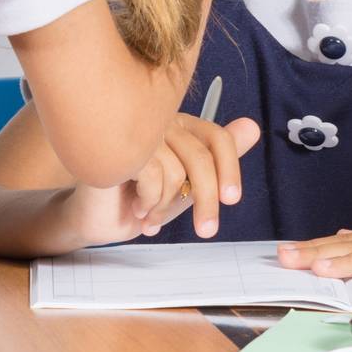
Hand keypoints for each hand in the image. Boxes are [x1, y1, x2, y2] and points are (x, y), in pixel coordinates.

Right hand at [64, 113, 260, 243]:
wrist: (98, 218)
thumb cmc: (142, 197)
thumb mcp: (188, 184)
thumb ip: (217, 159)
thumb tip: (253, 127)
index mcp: (179, 124)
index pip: (216, 137)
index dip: (230, 168)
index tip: (231, 199)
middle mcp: (158, 122)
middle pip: (200, 158)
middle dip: (206, 201)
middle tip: (206, 230)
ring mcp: (135, 132)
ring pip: (176, 173)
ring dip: (167, 207)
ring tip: (152, 215)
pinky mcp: (116, 148)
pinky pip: (153, 177)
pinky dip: (149, 203)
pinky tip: (136, 208)